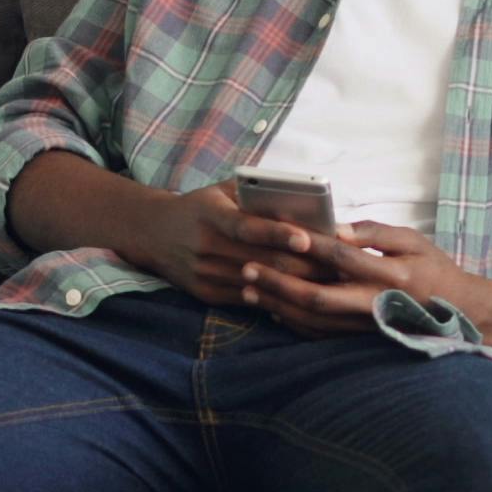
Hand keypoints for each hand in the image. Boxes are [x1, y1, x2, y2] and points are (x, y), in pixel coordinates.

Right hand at [132, 181, 351, 306]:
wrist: (152, 233)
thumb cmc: (199, 207)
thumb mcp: (220, 191)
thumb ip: (254, 195)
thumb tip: (301, 201)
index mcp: (210, 216)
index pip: (248, 227)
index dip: (279, 233)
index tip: (308, 237)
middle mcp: (206, 247)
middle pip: (262, 260)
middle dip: (303, 264)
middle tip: (338, 264)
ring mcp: (205, 275)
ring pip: (260, 283)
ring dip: (296, 284)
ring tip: (329, 282)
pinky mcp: (207, 295)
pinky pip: (249, 299)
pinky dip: (277, 297)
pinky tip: (303, 296)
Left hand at [241, 220, 466, 337]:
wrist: (458, 313)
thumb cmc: (434, 269)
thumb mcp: (414, 240)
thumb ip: (374, 232)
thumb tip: (335, 226)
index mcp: (389, 273)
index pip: (341, 256)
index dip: (309, 244)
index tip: (278, 231)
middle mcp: (374, 303)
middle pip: (317, 297)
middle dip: (278, 284)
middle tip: (247, 268)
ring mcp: (365, 326)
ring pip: (313, 321)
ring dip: (278, 305)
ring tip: (249, 289)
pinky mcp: (359, 338)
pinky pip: (320, 335)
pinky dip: (292, 323)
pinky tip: (272, 309)